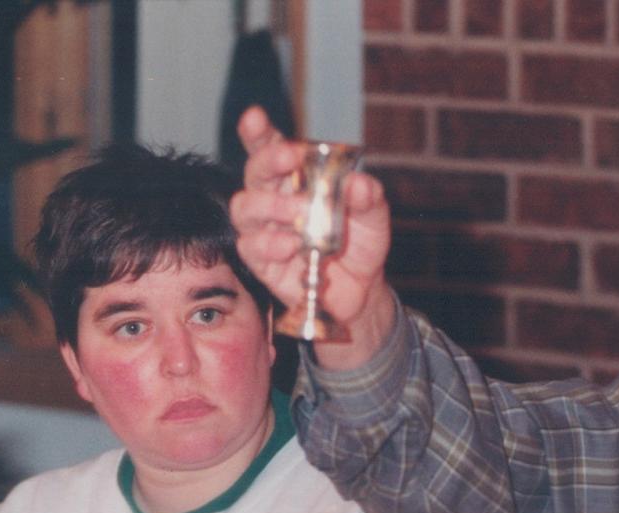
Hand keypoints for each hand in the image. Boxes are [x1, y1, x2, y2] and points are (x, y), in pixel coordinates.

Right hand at [231, 106, 395, 366]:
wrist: (363, 290)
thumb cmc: (361, 243)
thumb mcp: (373, 216)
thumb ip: (367, 197)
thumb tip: (358, 183)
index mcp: (296, 178)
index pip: (270, 149)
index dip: (257, 132)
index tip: (255, 117)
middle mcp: (274, 198)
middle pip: (255, 172)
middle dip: (267, 161)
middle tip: (288, 159)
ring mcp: (265, 229)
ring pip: (245, 208)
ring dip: (269, 205)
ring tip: (298, 213)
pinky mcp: (262, 261)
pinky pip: (251, 247)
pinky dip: (270, 244)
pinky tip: (292, 245)